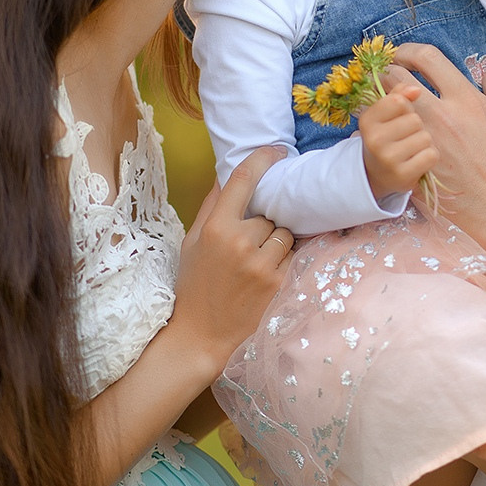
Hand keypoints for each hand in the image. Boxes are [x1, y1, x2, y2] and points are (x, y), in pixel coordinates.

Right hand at [173, 146, 293, 373]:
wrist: (201, 335)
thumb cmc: (194, 285)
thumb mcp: (192, 242)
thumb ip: (212, 207)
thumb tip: (228, 174)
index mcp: (215, 228)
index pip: (243, 180)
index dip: (262, 159)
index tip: (276, 150)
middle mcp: (240, 242)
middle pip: (269, 214)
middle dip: (262, 225)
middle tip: (246, 247)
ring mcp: (262, 264)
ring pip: (285, 234)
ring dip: (276, 243)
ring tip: (255, 263)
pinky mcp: (279, 283)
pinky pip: (293, 256)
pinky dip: (285, 261)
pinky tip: (266, 276)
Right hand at [358, 85, 437, 197]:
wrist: (377, 175)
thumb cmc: (386, 138)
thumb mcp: (384, 115)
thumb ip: (398, 96)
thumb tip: (416, 89)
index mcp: (367, 120)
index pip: (398, 101)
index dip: (406, 107)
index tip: (398, 118)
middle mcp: (374, 139)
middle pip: (415, 120)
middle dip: (416, 127)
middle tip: (405, 138)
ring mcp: (387, 159)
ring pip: (425, 137)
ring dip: (423, 143)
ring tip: (410, 150)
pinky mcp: (403, 175)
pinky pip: (431, 155)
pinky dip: (428, 157)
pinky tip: (416, 161)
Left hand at [380, 42, 485, 250]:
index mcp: (468, 101)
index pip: (428, 58)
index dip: (410, 50)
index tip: (405, 56)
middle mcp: (442, 117)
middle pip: (396, 79)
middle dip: (388, 73)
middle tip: (388, 78)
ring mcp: (425, 145)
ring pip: (386, 111)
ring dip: (383, 104)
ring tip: (386, 107)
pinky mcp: (416, 170)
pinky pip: (387, 145)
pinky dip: (383, 137)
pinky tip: (388, 138)